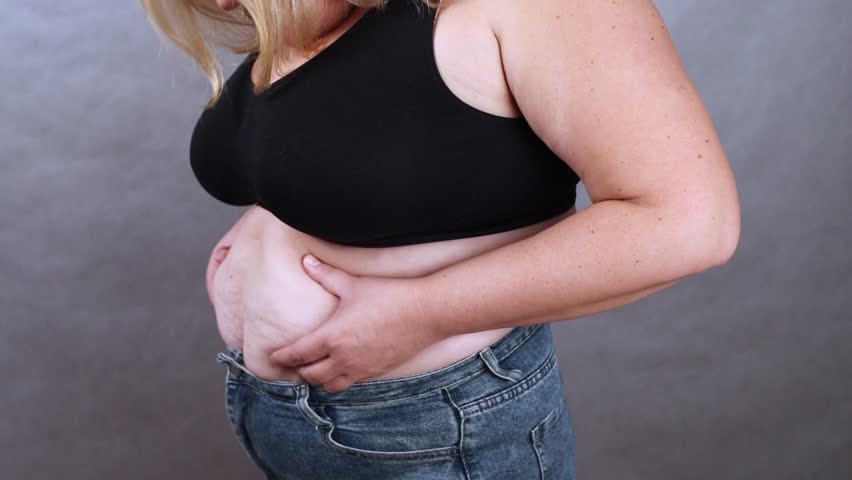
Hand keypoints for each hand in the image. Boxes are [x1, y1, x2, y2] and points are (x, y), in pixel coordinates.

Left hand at [269, 254, 444, 392]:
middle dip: (299, 370)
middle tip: (294, 363)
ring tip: (316, 369)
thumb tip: (307, 261)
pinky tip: (341, 370)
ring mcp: (361, 368)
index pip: (298, 354)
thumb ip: (326, 275)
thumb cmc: (389, 296)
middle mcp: (343, 358)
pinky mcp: (377, 371)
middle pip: (311, 375)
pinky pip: (351, 383)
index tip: (273, 358)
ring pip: (330, 385)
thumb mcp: (353, 284)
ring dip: (319, 379)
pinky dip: (340, 380)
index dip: (282, 357)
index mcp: (332, 337)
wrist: (425, 313)